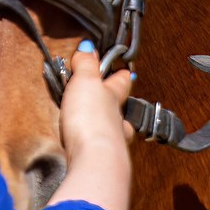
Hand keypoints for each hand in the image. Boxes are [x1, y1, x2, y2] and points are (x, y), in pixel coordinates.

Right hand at [52, 41, 134, 209]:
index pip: (121, 81)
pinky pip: (101, 152)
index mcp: (114, 96)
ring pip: (116, 132)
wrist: (94, 161)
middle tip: (116, 100)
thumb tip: (88, 46)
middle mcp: (117, 120)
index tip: (125, 69)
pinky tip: (89, 151)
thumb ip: (86, 65)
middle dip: (119, 105)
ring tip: (101, 128)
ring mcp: (112, 143)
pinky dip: (97, 149)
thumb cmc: (92, 120)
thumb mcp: (85, 82)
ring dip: (110, 129)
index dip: (122, 74)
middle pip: (122, 109)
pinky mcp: (100, 163)